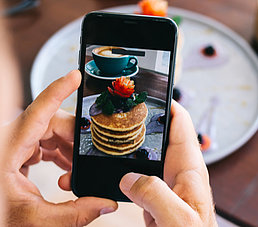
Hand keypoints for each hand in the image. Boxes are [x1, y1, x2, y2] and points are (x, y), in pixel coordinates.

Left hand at [1, 70, 117, 226]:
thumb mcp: (34, 220)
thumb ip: (74, 214)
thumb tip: (105, 205)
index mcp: (7, 149)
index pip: (36, 112)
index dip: (58, 90)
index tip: (75, 76)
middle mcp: (10, 140)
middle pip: (52, 123)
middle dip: (75, 139)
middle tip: (87, 160)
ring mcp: (15, 143)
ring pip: (51, 132)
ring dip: (69, 150)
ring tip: (74, 173)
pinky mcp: (19, 149)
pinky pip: (46, 142)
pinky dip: (61, 154)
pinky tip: (67, 170)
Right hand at [119, 101, 216, 226]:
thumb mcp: (178, 218)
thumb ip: (156, 194)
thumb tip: (129, 178)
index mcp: (189, 168)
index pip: (181, 123)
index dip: (168, 104)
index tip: (150, 92)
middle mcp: (177, 170)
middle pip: (160, 134)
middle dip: (143, 120)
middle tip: (124, 109)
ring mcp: (164, 181)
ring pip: (146, 153)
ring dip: (132, 144)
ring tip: (114, 133)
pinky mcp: (154, 194)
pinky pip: (137, 173)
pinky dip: (125, 167)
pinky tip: (114, 166)